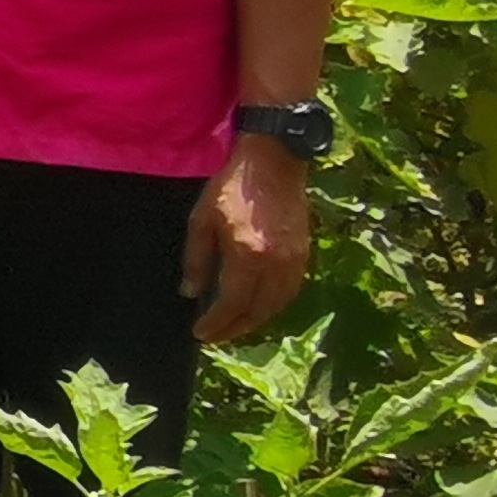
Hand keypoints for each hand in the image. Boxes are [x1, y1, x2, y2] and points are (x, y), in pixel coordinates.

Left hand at [184, 135, 312, 341]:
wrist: (274, 161)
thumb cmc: (231, 187)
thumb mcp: (202, 220)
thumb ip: (196, 260)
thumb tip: (191, 294)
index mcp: (248, 256)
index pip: (233, 304)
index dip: (217, 323)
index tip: (200, 334)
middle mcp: (276, 264)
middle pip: (258, 311)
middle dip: (235, 329)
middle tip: (215, 335)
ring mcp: (295, 260)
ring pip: (278, 305)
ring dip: (256, 320)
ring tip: (234, 325)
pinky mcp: (305, 253)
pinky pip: (290, 290)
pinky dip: (273, 304)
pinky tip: (258, 304)